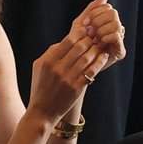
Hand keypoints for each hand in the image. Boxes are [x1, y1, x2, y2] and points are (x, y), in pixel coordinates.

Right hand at [29, 0, 122, 117]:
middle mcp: (58, 69)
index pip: (67, 41)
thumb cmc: (40, 87)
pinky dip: (99, 62)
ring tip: (100, 46)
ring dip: (96, 50)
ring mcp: (68, 79)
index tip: (86, 32)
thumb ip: (50, 53)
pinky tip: (104, 57)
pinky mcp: (77, 88)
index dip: (79, 34)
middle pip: (79, 47)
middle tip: (96, 37)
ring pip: (87, 58)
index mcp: (48, 61)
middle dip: (89, 40)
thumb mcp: (38, 67)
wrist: (42, 111)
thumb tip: (64, 40)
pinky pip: (91, 72)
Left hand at [77, 0, 125, 64]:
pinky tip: (98, 45)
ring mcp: (119, 40)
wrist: (73, 64)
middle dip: (98, 21)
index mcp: (107, 22)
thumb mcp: (81, 24)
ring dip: (101, 30)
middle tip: (90, 33)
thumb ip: (92, 9)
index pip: (107, 7)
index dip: (95, 13)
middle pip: (113, 13)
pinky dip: (105, 38)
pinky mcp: (120, 51)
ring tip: (93, 40)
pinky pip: (116, 35)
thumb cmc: (76, 45)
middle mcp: (116, 29)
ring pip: (116, 23)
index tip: (85, 24)